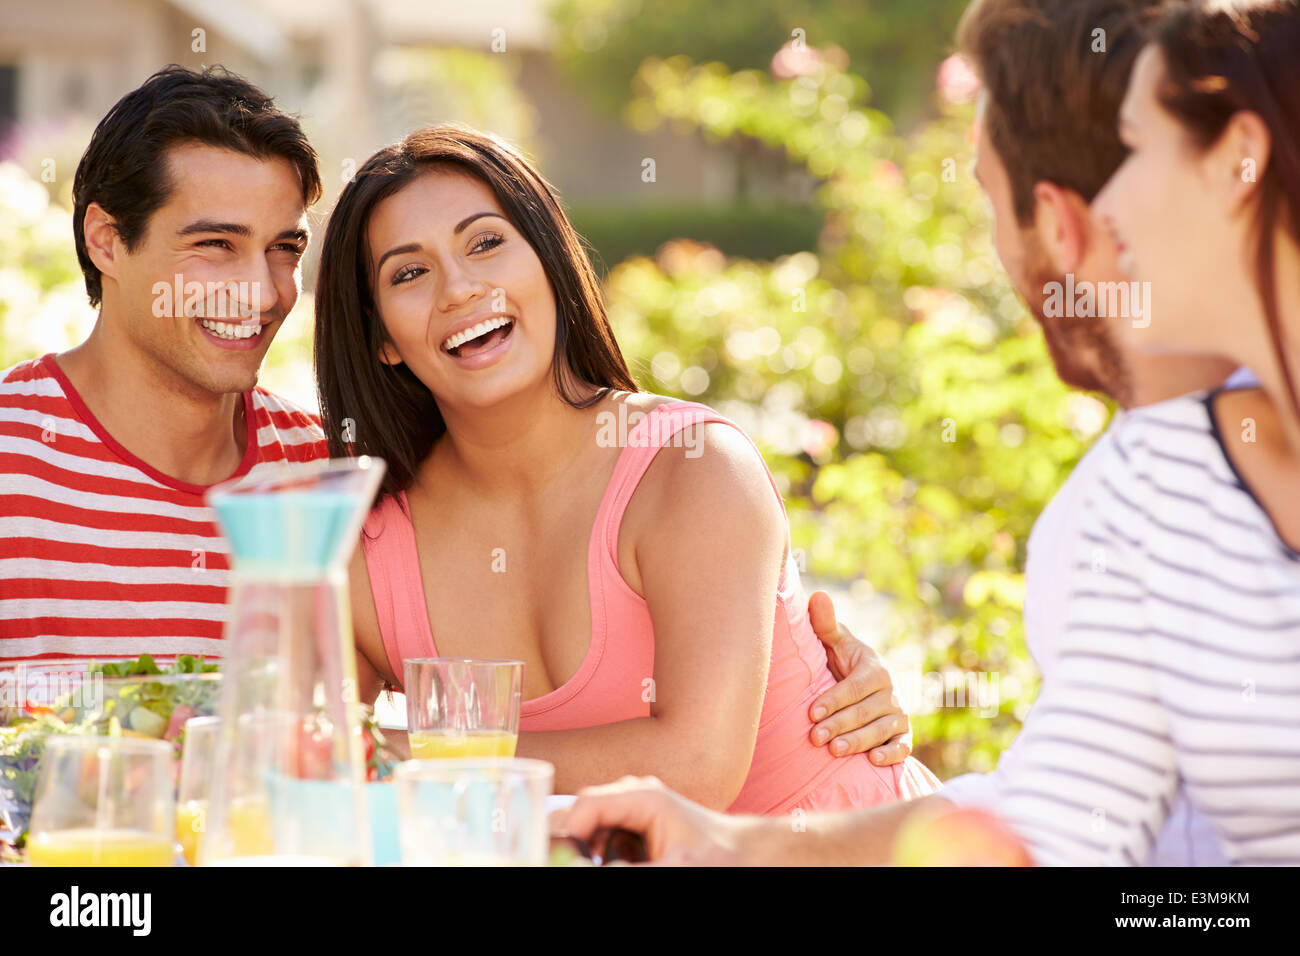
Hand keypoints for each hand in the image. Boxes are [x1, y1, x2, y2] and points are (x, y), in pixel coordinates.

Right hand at [552, 776, 757, 865]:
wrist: (741, 851)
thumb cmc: (718, 855)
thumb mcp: (677, 867)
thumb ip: (634, 871)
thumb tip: (585, 867)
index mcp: (644, 796)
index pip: (587, 804)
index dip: (570, 833)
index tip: (564, 859)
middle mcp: (632, 795)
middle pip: (582, 813)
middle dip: (575, 842)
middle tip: (574, 862)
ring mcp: (631, 807)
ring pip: (588, 824)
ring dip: (586, 847)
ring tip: (600, 861)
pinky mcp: (633, 822)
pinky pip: (600, 833)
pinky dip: (598, 850)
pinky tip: (614, 861)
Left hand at [807, 590, 911, 764]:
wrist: (863, 688)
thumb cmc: (842, 663)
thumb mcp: (836, 644)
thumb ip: (826, 624)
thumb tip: (817, 595)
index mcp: (875, 670)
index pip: (855, 688)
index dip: (833, 700)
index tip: (811, 712)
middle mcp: (891, 693)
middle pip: (865, 712)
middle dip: (840, 725)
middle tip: (815, 738)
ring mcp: (899, 715)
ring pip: (881, 731)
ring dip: (859, 742)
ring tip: (835, 751)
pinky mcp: (903, 736)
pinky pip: (902, 747)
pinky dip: (891, 755)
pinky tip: (874, 761)